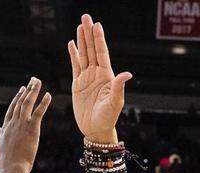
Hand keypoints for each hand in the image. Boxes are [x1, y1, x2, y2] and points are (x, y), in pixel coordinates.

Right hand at [0, 77, 52, 172]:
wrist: (12, 169)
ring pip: (27, 104)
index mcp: (6, 128)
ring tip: (38, 81)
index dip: (17, 98)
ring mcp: (22, 125)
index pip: (12, 109)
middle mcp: (13, 123)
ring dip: (33, 91)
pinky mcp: (31, 129)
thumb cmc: (6, 163)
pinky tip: (48, 95)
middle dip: (27, 90)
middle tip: (33, 80)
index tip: (22, 90)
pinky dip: (43, 103)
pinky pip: (38, 112)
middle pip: (20, 102)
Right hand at [68, 14, 131, 142]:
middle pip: (91, 49)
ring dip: (81, 40)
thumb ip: (118, 87)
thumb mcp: (115, 102)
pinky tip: (72, 44)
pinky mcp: (77, 84)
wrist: (96, 129)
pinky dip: (73, 54)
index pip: (102, 53)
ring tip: (79, 26)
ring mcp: (86, 78)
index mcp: (107, 76)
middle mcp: (97, 74)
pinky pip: (74, 66)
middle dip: (89, 33)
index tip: (97, 25)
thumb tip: (127, 74)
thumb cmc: (108, 118)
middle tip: (86, 17)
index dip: (99, 39)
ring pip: (83, 54)